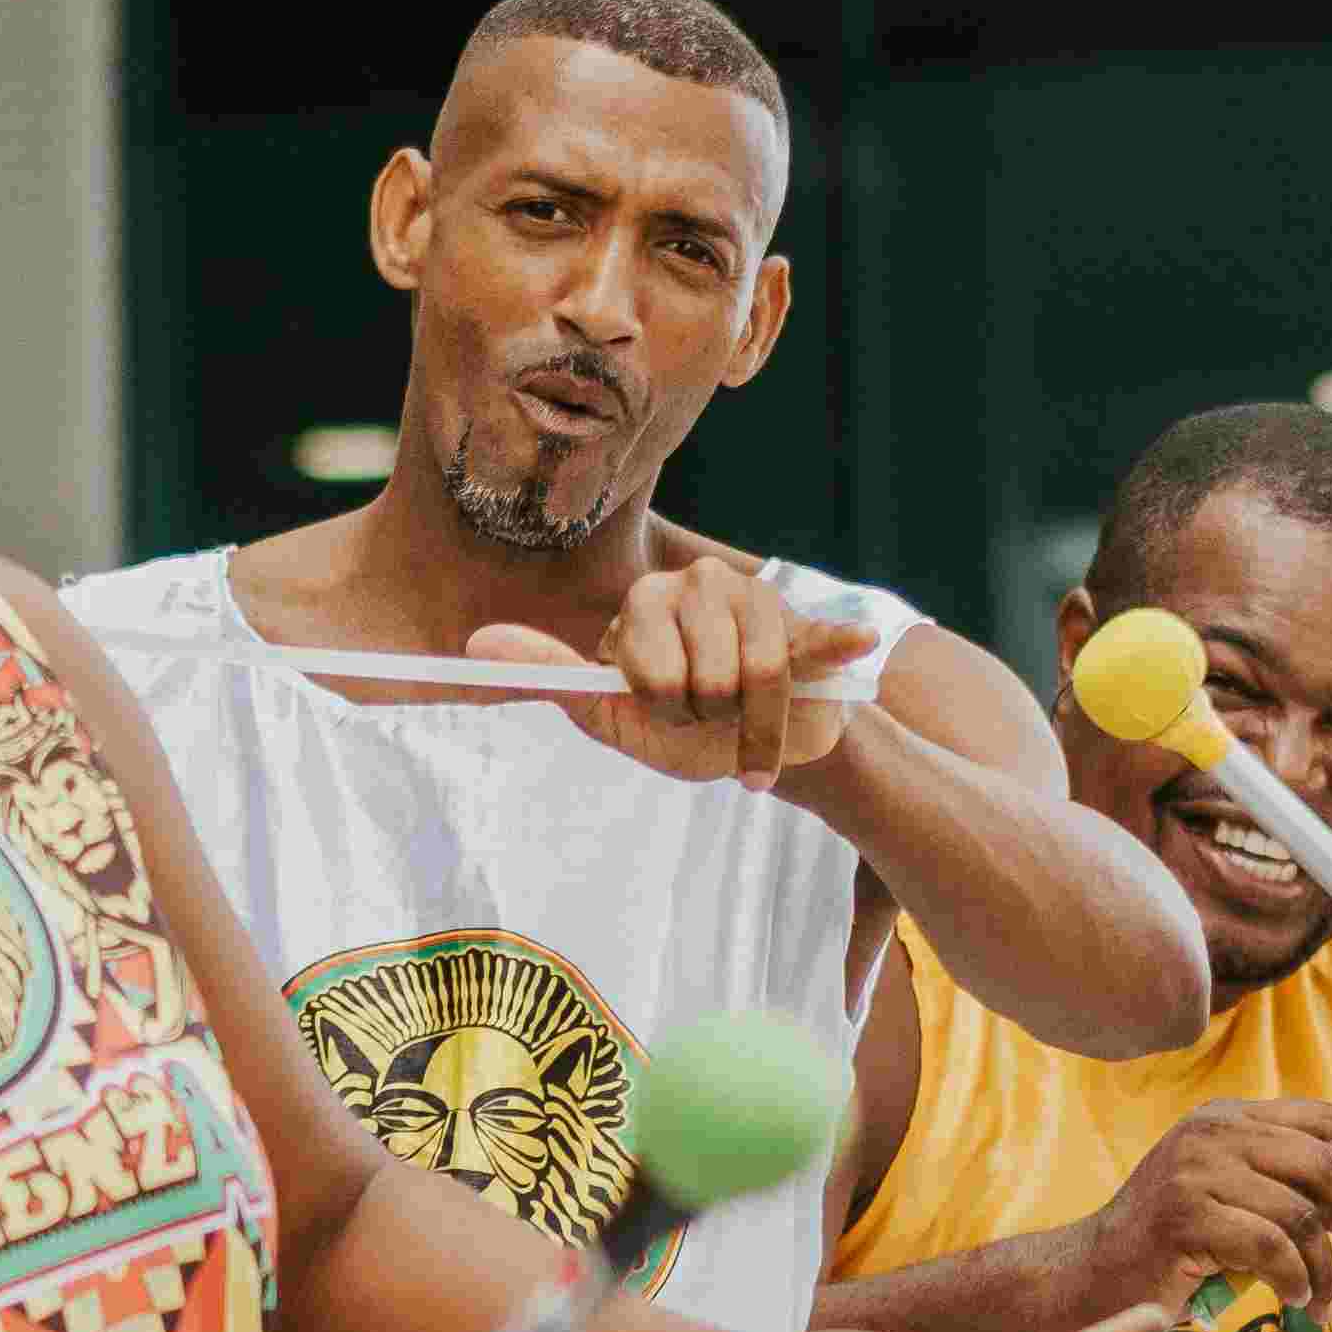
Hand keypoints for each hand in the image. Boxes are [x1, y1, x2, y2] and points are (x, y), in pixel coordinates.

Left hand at [467, 558, 877, 793]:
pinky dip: (834, 648)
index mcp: (644, 601)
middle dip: (711, 720)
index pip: (650, 668)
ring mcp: (755, 597)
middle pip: (706, 679)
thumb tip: (474, 643)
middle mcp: (696, 582)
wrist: (760, 748)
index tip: (669, 712)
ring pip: (758, 679)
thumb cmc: (681, 731)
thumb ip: (550, 675)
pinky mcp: (806, 624)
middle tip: (711, 718)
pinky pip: (817, 640)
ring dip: (756, 729)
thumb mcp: (613, 714)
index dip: (665, 707)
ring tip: (746, 723)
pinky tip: (857, 644)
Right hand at [1079, 1093, 1331, 1326]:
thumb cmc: (1169, 1248)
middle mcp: (1213, 1133)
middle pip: (1324, 1164)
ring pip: (1302, 1215)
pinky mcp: (1184, 1217)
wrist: (1091, 1278)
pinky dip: (1294, 1281)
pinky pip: (1271, 1249)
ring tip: (1316, 1300)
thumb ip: (1280, 1182)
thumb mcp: (1228, 1196)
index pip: (1322, 1117)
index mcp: (1227, 1118)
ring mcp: (1195, 1171)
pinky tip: (1291, 1299)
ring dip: (1322, 1269)